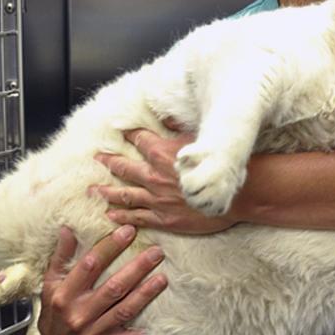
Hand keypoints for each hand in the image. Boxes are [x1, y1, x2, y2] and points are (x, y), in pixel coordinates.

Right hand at [38, 225, 166, 334]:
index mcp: (65, 293)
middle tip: (157, 252)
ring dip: (144, 295)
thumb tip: (68, 228)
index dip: (110, 247)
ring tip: (163, 279)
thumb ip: (62, 255)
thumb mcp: (52, 279)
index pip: (91, 265)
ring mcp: (90, 331)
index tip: (128, 231)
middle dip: (137, 269)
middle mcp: (78, 313)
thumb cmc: (54, 304)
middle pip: (113, 288)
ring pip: (123, 311)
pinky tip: (151, 331)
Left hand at [91, 121, 234, 234]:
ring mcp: (158, 199)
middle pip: (124, 167)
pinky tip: (111, 215)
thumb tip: (166, 116)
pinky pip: (138, 217)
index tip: (119, 131)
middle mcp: (155, 176)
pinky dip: (123, 216)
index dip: (128, 134)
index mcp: (163, 153)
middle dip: (109, 161)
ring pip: (125, 194)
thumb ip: (179, 128)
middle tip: (97, 157)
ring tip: (93, 190)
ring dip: (107, 191)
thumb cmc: (223, 164)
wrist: (241, 194)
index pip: (139, 139)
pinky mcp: (165, 218)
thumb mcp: (201, 138)